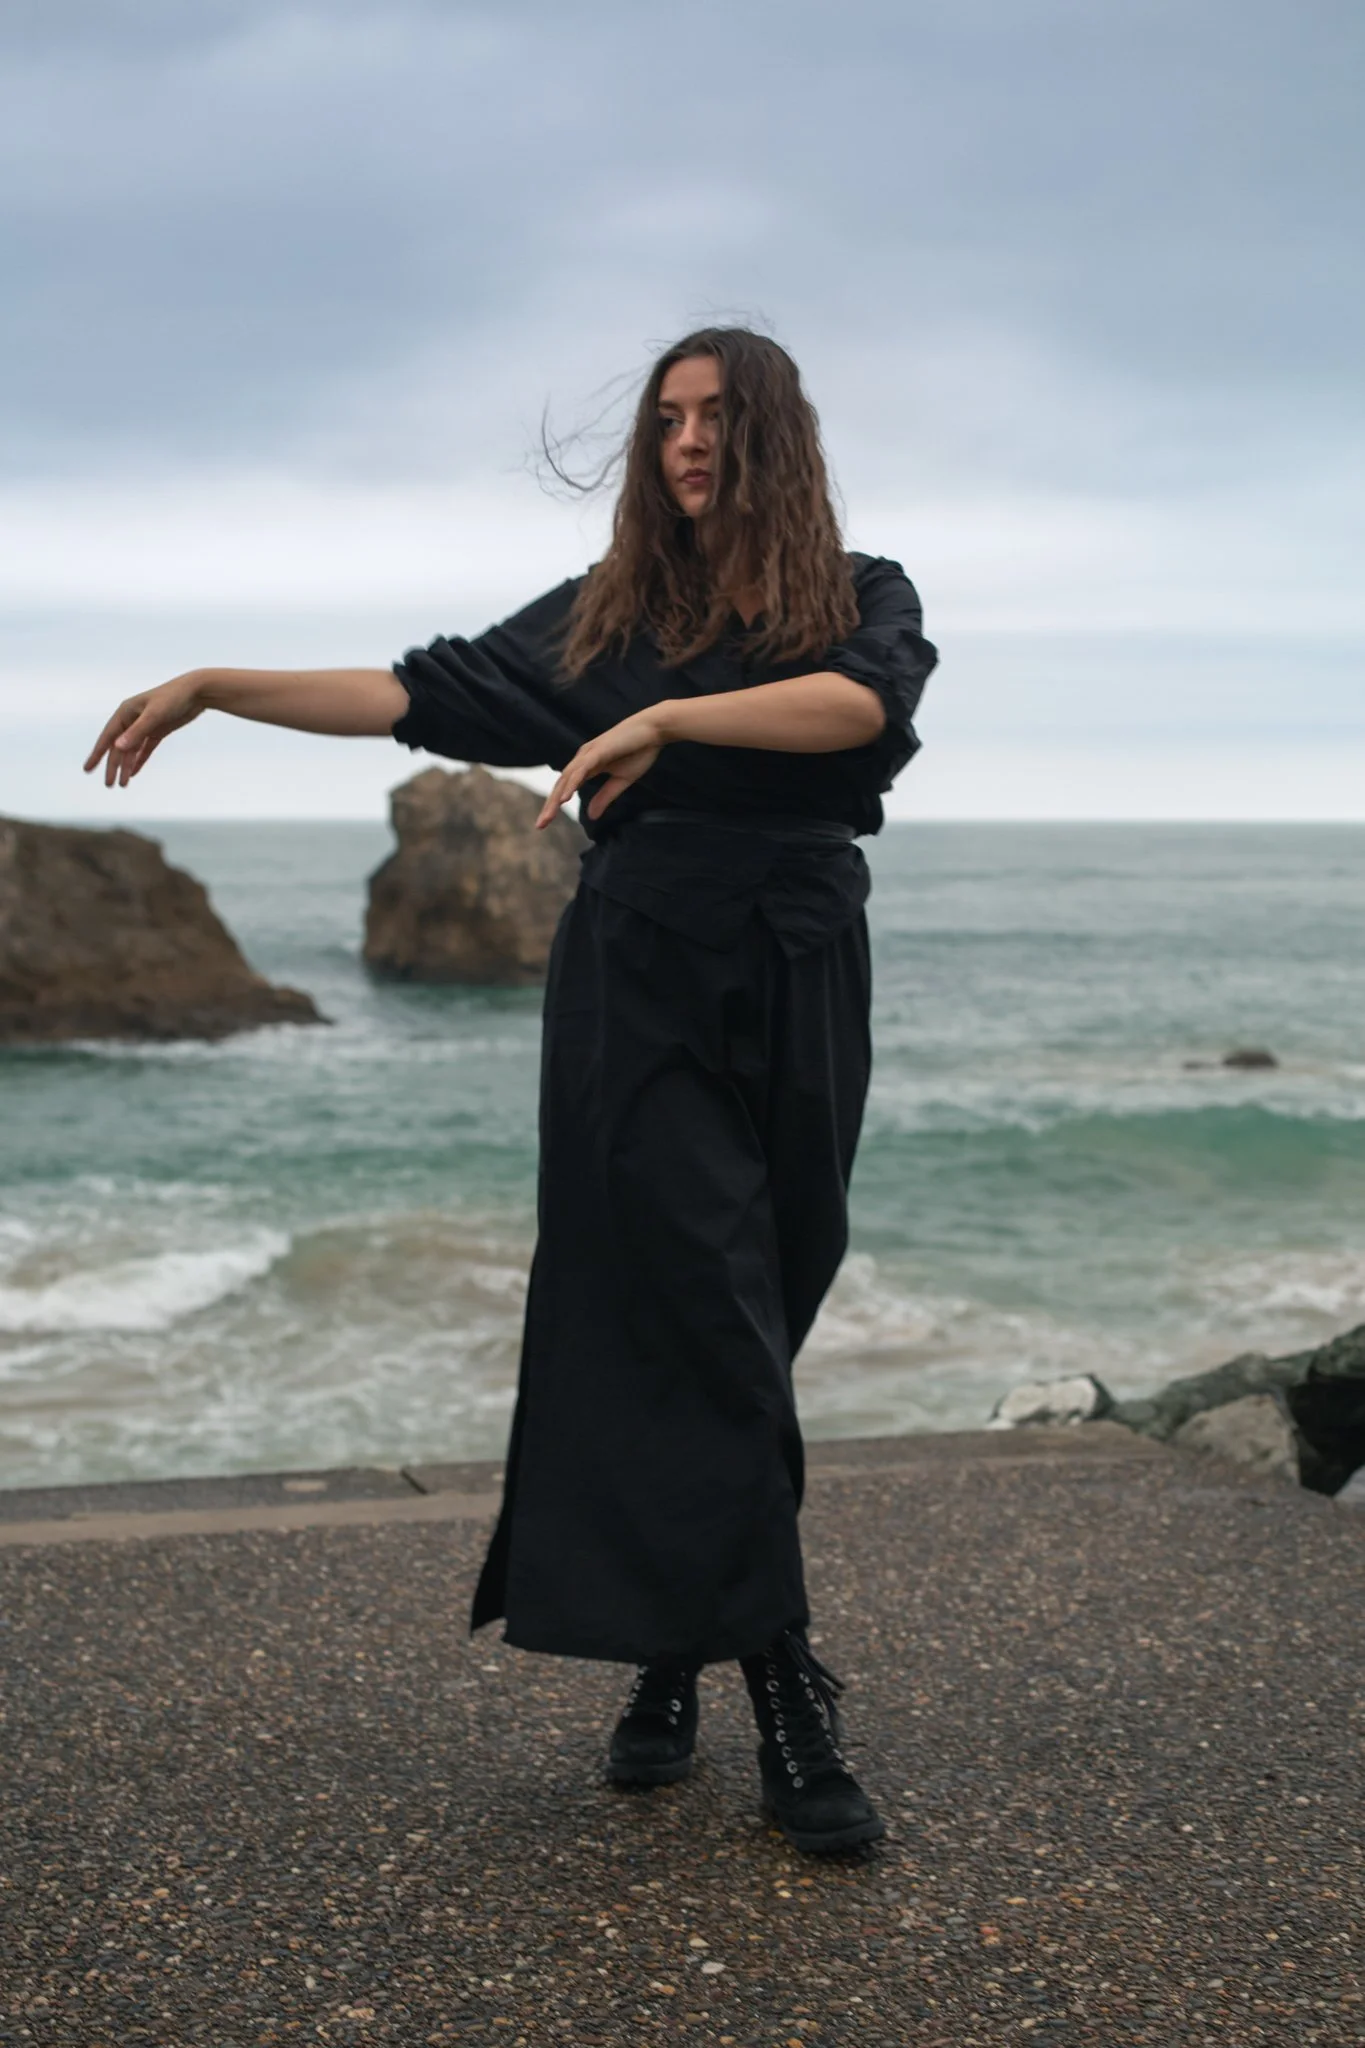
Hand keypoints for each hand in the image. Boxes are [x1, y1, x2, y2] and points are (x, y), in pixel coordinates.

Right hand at [84, 674, 206, 786]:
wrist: (196, 692)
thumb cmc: (173, 698)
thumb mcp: (154, 715)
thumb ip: (136, 732)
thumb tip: (118, 747)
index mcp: (125, 712)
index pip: (107, 737)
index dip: (97, 754)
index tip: (88, 769)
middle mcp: (132, 719)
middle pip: (119, 747)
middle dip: (113, 766)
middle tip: (109, 785)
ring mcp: (145, 726)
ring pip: (132, 750)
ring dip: (126, 766)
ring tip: (123, 784)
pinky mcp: (157, 731)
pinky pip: (145, 749)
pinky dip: (139, 760)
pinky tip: (133, 772)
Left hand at [536, 708, 667, 827]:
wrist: (653, 730)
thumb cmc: (639, 751)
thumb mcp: (621, 781)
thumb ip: (605, 797)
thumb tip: (591, 816)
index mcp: (587, 765)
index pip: (566, 787)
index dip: (555, 805)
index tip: (546, 823)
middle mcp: (583, 758)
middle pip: (561, 784)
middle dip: (550, 805)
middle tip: (540, 825)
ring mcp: (589, 753)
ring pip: (567, 778)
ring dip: (556, 798)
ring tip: (548, 816)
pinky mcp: (597, 751)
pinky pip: (581, 770)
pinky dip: (572, 784)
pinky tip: (565, 798)